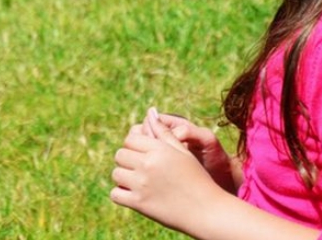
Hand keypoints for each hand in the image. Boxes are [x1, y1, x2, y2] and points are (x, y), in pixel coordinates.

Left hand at [110, 108, 224, 232]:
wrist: (206, 210)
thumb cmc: (197, 178)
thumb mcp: (182, 152)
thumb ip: (164, 132)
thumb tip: (150, 111)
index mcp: (159, 149)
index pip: (130, 139)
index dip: (134, 145)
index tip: (142, 154)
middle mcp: (148, 164)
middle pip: (120, 154)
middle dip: (127, 160)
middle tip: (139, 168)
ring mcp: (142, 184)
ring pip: (116, 173)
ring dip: (123, 176)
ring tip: (137, 181)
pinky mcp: (139, 203)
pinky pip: (115, 194)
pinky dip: (121, 194)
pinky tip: (133, 194)